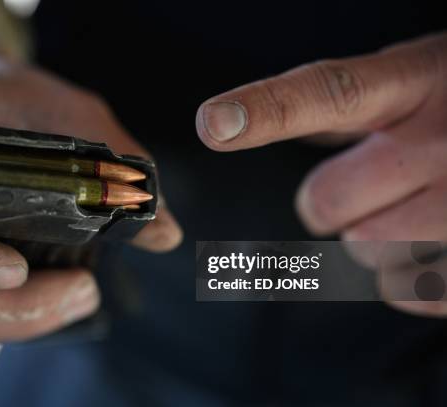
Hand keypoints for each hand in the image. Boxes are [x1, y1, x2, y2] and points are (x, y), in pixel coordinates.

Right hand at [0, 50, 181, 340]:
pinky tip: (51, 301)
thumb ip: (114, 159)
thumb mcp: (61, 107)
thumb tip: (164, 230)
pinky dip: (3, 318)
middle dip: (9, 307)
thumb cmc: (5, 95)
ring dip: (15, 320)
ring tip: (81, 297)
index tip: (15, 267)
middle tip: (83, 292)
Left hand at [196, 33, 446, 315]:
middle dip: (334, 202)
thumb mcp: (411, 81)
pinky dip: (408, 277)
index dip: (267, 110)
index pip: (330, 94)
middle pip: (324, 202)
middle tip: (373, 184)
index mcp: (412, 83)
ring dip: (375, 240)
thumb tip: (255, 118)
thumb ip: (342, 102)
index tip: (212, 124)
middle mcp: (441, 138)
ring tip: (416, 210)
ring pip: (362, 252)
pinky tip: (433, 243)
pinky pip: (405, 291)